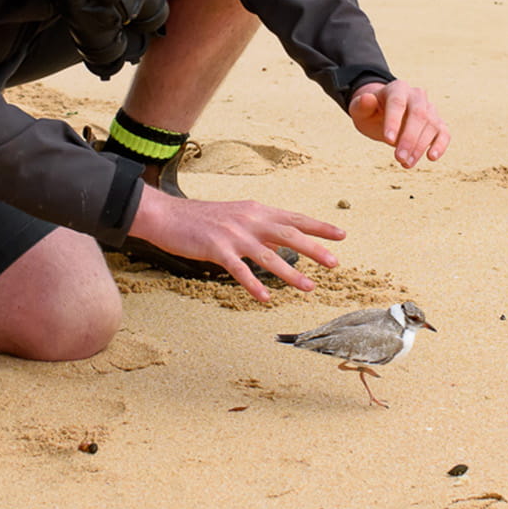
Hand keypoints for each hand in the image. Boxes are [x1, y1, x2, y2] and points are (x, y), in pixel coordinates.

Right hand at [127, 185, 344, 302]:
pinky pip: (239, 270)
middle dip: (314, 248)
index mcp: (255, 211)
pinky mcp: (216, 249)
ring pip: (268, 256)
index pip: (293, 218)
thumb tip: (284, 239)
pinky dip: (254, 285)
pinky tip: (266, 298)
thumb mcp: (236, 216)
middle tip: (335, 262)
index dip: (318, 226)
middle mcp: (248, 220)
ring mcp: (233, 235)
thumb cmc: (200, 219)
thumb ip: (260, 227)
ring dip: (291, 273)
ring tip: (309, 287)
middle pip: (288, 234)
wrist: (166, 216)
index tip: (341, 234)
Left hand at [349, 79, 448, 167]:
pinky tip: (431, 157)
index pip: (397, 103)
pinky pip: (444, 132)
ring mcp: (429, 109)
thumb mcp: (360, 110)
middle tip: (399, 158)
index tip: (388, 140)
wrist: (383, 114)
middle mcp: (417, 96)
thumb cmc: (371, 112)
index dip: (394, 121)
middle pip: (418, 115)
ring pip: (431, 125)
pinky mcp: (437, 123)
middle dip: (409, 138)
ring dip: (420, 147)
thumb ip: (361, 105)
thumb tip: (367, 98)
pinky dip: (440, 145)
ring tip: (406, 163)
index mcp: (397, 89)